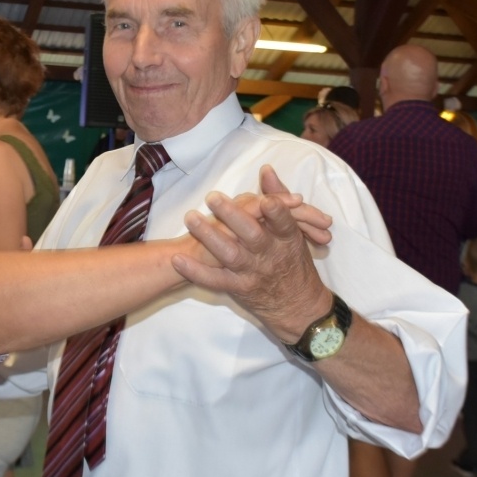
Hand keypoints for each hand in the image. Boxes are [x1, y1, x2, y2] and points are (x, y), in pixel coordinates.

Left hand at [172, 170, 330, 341]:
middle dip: (233, 216)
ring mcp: (253, 272)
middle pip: (253, 235)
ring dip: (210, 237)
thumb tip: (266, 169)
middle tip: (212, 198)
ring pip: (231, 255)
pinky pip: (214, 280)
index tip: (265, 201)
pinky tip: (177, 260)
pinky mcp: (238, 288)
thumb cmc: (294, 261)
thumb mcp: (295, 230)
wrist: (298, 307)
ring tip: (191, 218)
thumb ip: (279, 198)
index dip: (277, 212)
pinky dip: (196, 272)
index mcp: (287, 238)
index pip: (284, 223)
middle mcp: (270, 255)